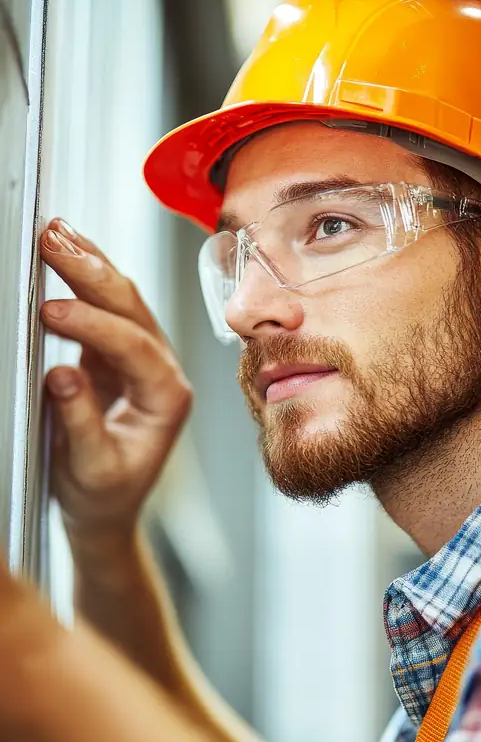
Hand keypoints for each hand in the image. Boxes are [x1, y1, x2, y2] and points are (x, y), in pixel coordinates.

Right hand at [40, 220, 192, 543]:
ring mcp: (143, 359)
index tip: (52, 309)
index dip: (93, 326)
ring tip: (52, 232)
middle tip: (52, 238)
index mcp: (169, 398)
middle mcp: (164, 371)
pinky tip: (59, 256)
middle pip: (132, 308)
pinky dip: (78, 281)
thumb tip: (61, 376)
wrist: (105, 509)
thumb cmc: (103, 495)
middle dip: (92, 270)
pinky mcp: (116, 356)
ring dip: (86, 264)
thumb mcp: (90, 470)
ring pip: (119, 300)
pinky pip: (101, 310)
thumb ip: (80, 423)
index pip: (134, 348)